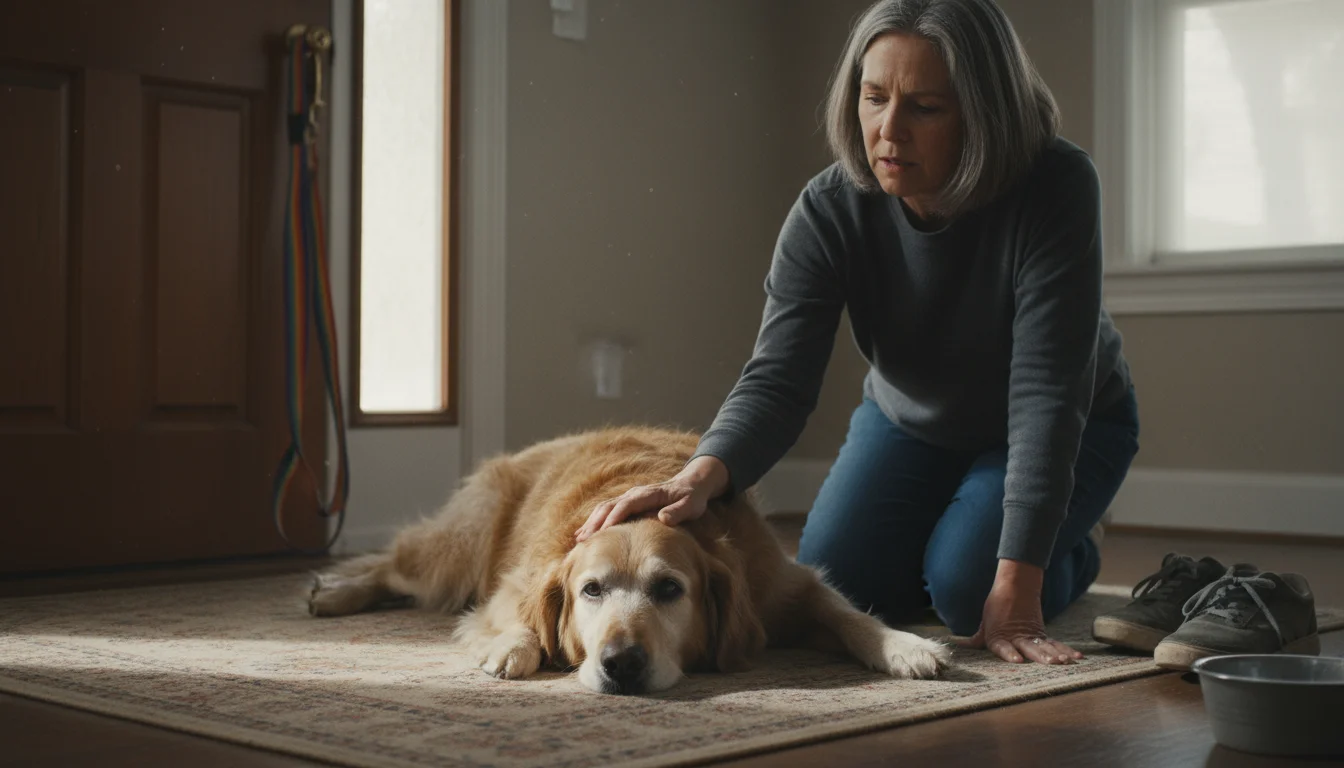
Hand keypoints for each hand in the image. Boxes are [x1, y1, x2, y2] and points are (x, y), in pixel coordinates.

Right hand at [574, 456, 728, 541]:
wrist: (691, 484)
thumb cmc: (691, 497)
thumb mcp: (691, 505)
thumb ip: (678, 512)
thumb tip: (663, 518)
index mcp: (647, 494)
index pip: (626, 505)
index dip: (613, 518)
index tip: (602, 533)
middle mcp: (635, 493)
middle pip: (609, 506)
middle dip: (595, 523)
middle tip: (583, 541)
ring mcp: (629, 497)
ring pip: (604, 508)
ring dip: (591, 522)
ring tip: (579, 539)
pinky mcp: (628, 503)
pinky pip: (607, 511)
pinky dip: (595, 521)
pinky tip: (585, 533)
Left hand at [953, 560, 1083, 664]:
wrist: (1014, 587)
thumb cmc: (996, 608)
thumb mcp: (984, 624)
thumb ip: (975, 639)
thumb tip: (956, 643)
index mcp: (999, 637)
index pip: (1004, 647)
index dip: (1010, 653)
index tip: (1017, 660)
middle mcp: (1017, 638)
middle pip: (1029, 649)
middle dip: (1040, 657)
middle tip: (1051, 663)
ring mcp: (1031, 636)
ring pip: (1045, 647)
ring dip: (1056, 655)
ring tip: (1065, 662)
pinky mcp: (1042, 634)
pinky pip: (1056, 644)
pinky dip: (1067, 650)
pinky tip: (1077, 658)